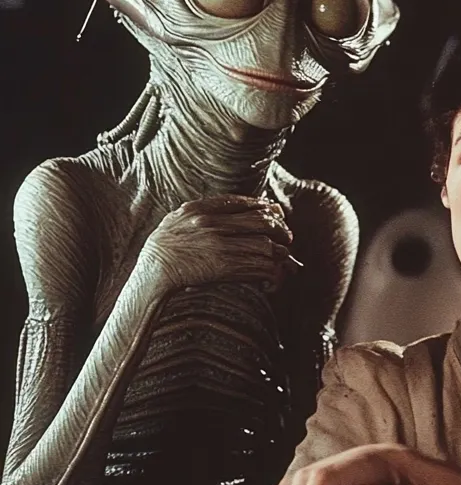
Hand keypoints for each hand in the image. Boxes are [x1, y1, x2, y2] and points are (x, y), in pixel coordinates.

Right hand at [135, 194, 296, 294]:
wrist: (151, 276)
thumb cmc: (164, 250)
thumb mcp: (177, 220)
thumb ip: (203, 211)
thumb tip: (239, 207)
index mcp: (199, 209)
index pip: (244, 202)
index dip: (266, 208)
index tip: (276, 214)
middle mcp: (211, 223)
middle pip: (262, 221)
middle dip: (281, 229)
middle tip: (286, 238)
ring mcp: (218, 244)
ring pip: (267, 244)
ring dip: (279, 254)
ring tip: (280, 260)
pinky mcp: (224, 267)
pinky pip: (260, 267)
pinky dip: (272, 274)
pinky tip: (271, 281)